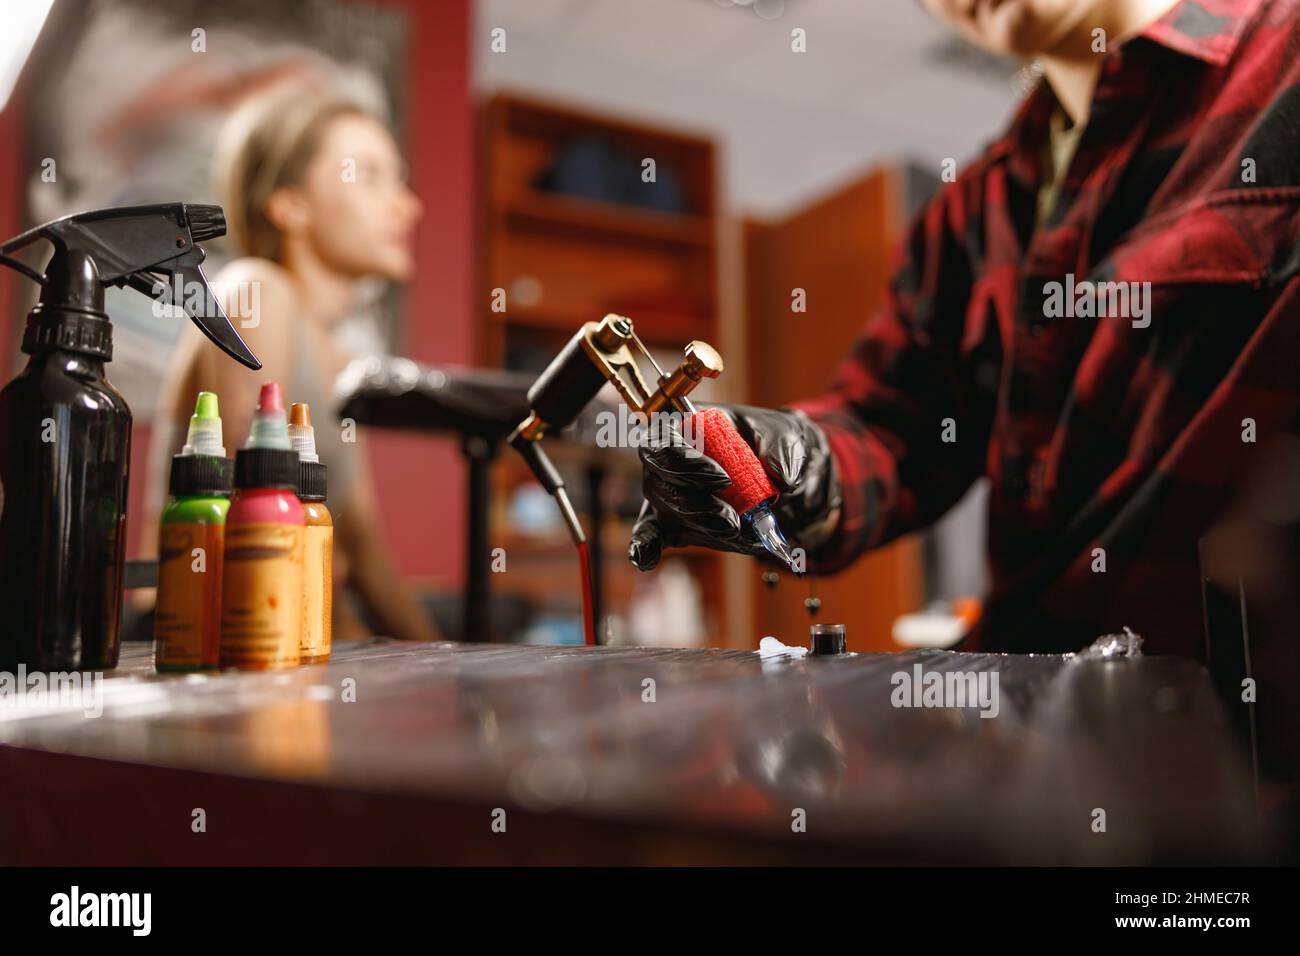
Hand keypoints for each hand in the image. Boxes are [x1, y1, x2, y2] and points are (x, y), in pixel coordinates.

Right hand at [628, 404, 840, 570]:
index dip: (686, 462)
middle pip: (659, 483)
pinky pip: (651, 537)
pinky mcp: (673, 523)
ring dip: (701, 529)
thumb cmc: (770, 443)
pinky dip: (646, 549)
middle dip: (694, 506)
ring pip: (665, 513)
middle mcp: (666, 460)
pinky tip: (646, 559)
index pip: (665, 442)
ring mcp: (666, 493)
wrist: (776, 472)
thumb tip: (782, 479)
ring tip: (739, 535)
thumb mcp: (784, 435)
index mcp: (685, 427)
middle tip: (732, 520)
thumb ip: (783, 449)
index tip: (724, 479)